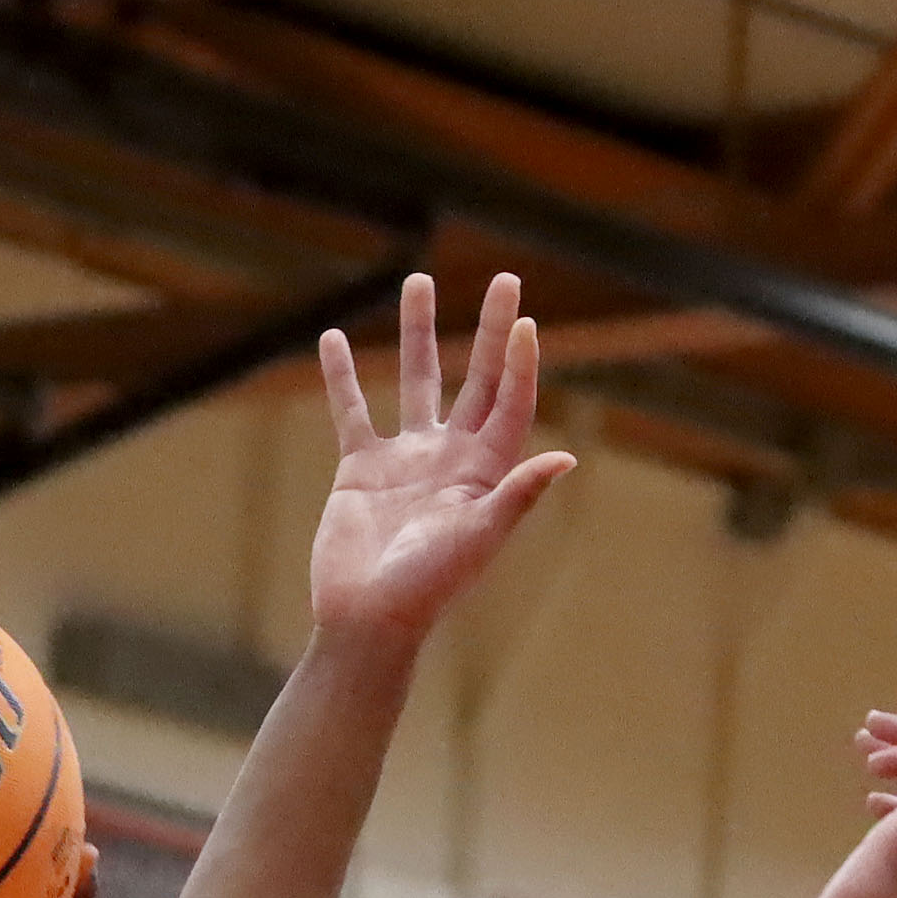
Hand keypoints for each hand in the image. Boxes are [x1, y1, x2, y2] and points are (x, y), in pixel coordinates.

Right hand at [308, 271, 576, 647]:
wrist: (367, 619)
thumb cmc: (429, 588)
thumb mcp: (479, 540)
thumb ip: (516, 495)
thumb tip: (564, 459)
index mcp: (486, 471)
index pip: (510, 401)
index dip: (519, 362)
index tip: (521, 320)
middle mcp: (451, 456)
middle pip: (476, 377)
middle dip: (488, 329)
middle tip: (503, 278)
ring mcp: (406, 458)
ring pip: (415, 380)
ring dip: (417, 332)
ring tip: (418, 281)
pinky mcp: (360, 468)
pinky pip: (352, 410)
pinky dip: (341, 376)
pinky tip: (332, 338)